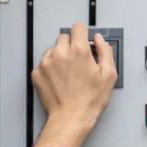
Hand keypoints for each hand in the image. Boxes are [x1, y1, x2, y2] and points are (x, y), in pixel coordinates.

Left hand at [30, 21, 116, 146]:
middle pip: (64, 37)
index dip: (83, 34)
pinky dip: (51, 68)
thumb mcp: (109, 75)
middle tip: (77, 62)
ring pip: (53, 49)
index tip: (84, 40)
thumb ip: (106, 52)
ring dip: (60, 56)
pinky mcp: (37, 73)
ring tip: (68, 73)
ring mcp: (46, 63)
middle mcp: (60, 53)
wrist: (70, 119)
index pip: (78, 27)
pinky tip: (60, 80)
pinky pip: (44, 63)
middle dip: (72, 46)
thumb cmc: (88, 101)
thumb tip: (100, 41)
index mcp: (78, 51)